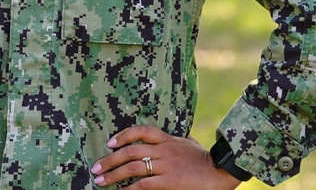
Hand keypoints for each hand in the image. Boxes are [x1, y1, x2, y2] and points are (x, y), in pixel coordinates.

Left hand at [91, 125, 242, 188]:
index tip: (109, 142)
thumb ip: (177, 138)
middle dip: (110, 160)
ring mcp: (166, 165)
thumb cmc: (205, 158)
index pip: (141, 131)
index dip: (123, 135)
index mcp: (167, 139)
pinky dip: (129, 189)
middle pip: (130, 151)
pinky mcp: (169, 182)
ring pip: (133, 168)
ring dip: (113, 175)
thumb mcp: (189, 142)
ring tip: (100, 181)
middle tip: (96, 167)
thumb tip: (173, 135)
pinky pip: (144, 185)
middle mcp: (164, 150)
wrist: (220, 171)